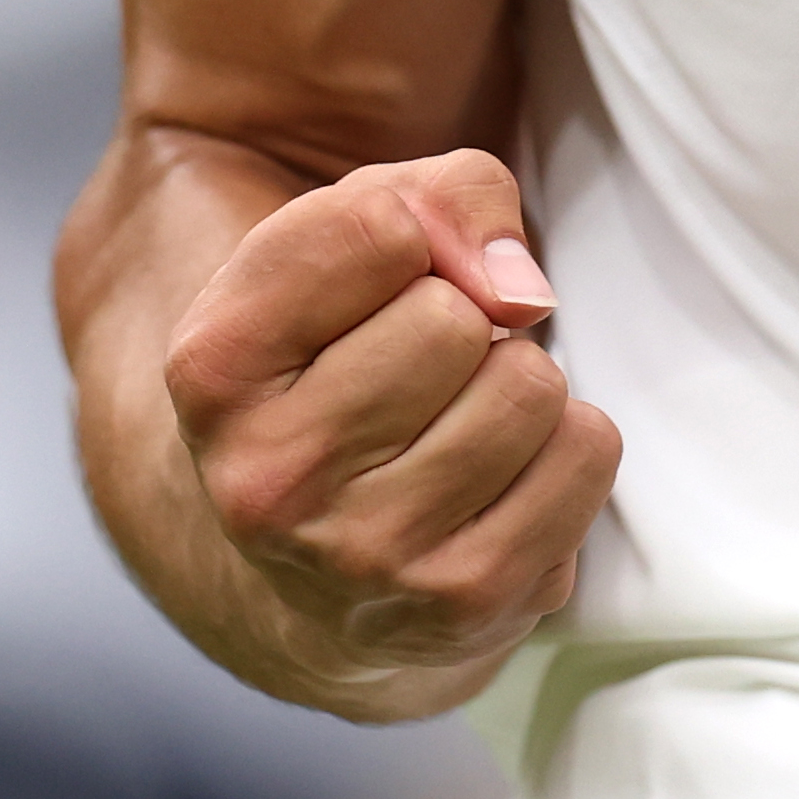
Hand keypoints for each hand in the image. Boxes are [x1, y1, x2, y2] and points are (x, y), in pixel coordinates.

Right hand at [158, 149, 617, 699]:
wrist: (323, 564)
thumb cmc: (344, 359)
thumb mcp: (352, 243)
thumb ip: (440, 195)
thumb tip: (518, 291)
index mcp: (212, 369)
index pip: (375, 228)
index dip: (407, 233)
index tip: (379, 282)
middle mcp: (268, 479)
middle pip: (453, 319)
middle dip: (462, 320)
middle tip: (420, 370)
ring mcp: (364, 556)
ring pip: (529, 386)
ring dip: (516, 384)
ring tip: (456, 423)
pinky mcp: (464, 602)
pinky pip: (585, 453)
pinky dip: (566, 445)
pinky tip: (500, 478)